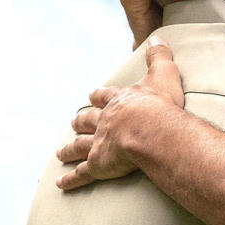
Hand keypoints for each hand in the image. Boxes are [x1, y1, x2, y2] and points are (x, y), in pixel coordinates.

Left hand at [57, 36, 186, 189]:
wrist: (149, 129)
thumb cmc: (160, 104)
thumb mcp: (163, 74)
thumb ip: (159, 57)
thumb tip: (157, 39)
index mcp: (120, 102)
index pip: (107, 96)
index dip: (100, 96)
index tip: (92, 95)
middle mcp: (105, 121)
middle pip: (88, 120)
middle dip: (81, 121)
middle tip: (73, 121)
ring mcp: (100, 143)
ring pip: (80, 145)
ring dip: (70, 148)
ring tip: (61, 152)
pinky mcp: (98, 164)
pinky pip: (82, 173)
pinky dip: (71, 179)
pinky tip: (61, 184)